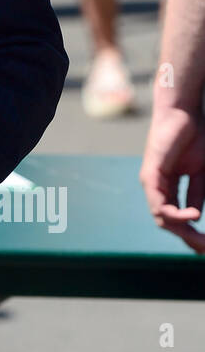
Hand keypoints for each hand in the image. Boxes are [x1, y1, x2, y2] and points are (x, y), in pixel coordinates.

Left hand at [140, 103, 204, 250]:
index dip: (190, 233)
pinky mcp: (150, 174)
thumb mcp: (200, 172)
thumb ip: (197, 193)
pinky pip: (158, 203)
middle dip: (188, 238)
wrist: (183, 113)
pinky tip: (193, 217)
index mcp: (168, 187)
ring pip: (161, 217)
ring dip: (183, 230)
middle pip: (167, 222)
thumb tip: (196, 217)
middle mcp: (156, 187)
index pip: (175, 218)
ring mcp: (151, 181)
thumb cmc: (193, 137)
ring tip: (201, 238)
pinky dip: (176, 213)